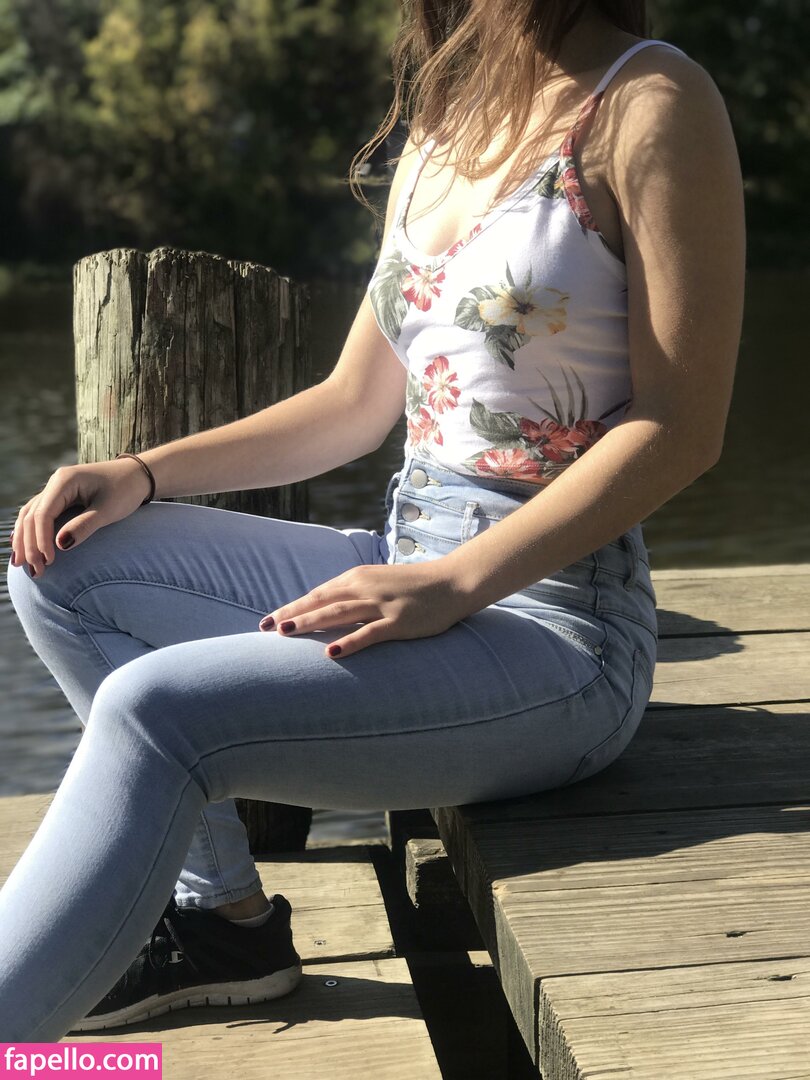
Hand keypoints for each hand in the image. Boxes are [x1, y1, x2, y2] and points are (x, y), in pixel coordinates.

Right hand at [9, 458, 152, 575]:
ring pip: (31, 515)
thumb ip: (85, 526)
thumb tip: (60, 545)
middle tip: (35, 571)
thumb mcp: (109, 509)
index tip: (49, 562)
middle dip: (30, 544)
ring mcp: (56, 489)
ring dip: (25, 539)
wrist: (137, 476)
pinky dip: (31, 531)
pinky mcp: (60, 497)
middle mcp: (56, 482)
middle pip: (32, 516)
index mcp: (65, 480)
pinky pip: (39, 514)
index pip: (43, 513)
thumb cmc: (126, 490)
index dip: (41, 539)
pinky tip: (23, 547)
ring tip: (22, 564)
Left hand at [258, 562, 471, 659]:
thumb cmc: (414, 586)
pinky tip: (331, 652)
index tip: (267, 620)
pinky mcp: (399, 622)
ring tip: (285, 633)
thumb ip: (354, 594)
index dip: (291, 607)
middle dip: (292, 614)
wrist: (452, 583)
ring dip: (310, 622)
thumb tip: (326, 609)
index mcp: (357, 578)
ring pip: (338, 613)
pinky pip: (369, 633)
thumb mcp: (378, 583)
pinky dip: (349, 642)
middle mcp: (365, 588)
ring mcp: (381, 605)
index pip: (317, 594)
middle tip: (265, 629)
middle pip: (321, 601)